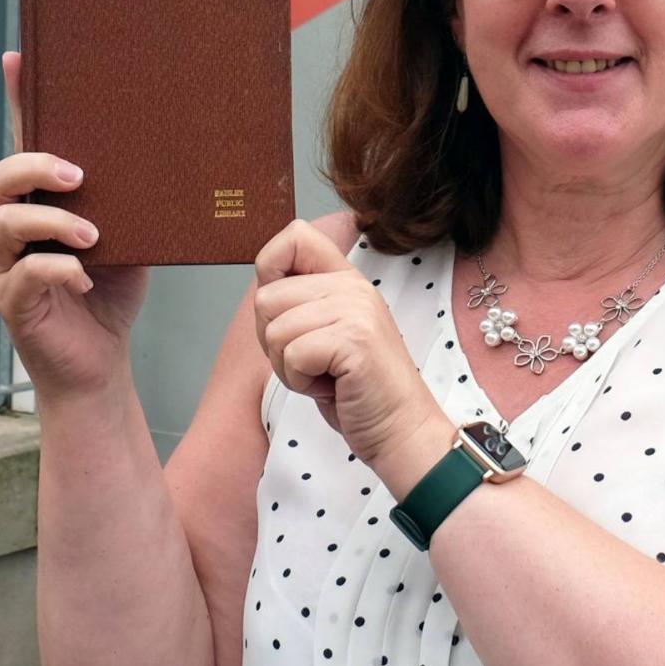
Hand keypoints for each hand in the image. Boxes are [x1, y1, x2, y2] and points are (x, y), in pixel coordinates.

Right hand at [0, 51, 149, 400]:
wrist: (101, 360)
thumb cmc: (113, 290)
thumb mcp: (132, 233)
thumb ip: (134, 198)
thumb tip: (176, 152)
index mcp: (41, 203)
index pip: (24, 145)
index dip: (18, 104)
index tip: (17, 59)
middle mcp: (15, 230)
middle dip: (32, 167)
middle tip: (76, 173)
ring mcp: (8, 267)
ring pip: (4, 225)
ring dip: (50, 221)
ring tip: (91, 234)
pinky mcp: (14, 304)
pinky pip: (22, 277)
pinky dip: (55, 270)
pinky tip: (83, 274)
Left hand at [252, 220, 445, 466]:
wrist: (400, 430)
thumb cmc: (358, 390)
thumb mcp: (328, 333)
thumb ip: (302, 304)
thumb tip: (263, 287)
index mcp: (346, 279)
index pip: (295, 235)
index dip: (270, 268)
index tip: (287, 312)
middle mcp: (353, 286)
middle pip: (266, 297)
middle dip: (275, 341)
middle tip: (314, 362)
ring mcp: (356, 310)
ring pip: (274, 330)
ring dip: (288, 367)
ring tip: (325, 375)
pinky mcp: (354, 339)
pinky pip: (291, 356)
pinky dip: (301, 383)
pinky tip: (331, 388)